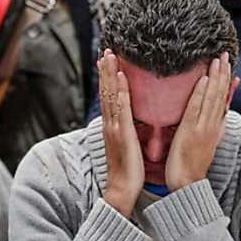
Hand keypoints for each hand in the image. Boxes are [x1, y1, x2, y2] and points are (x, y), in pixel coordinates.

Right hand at [98, 50, 143, 217]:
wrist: (121, 190)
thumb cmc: (128, 172)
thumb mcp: (128, 147)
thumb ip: (130, 132)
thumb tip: (135, 123)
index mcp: (112, 127)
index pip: (109, 97)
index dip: (107, 79)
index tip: (108, 61)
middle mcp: (110, 124)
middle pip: (105, 91)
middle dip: (105, 70)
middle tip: (106, 50)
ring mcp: (114, 127)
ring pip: (110, 94)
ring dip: (109, 73)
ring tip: (109, 55)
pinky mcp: (122, 132)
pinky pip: (121, 107)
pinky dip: (119, 90)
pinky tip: (119, 76)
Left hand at [165, 53, 237, 191]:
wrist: (187, 185)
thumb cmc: (191, 166)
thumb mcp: (206, 143)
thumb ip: (212, 126)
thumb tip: (218, 113)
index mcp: (215, 127)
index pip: (223, 99)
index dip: (226, 80)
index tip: (228, 64)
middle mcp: (212, 125)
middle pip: (220, 95)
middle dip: (223, 73)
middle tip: (225, 53)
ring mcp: (203, 128)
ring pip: (212, 98)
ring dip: (215, 77)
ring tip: (218, 59)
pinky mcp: (191, 132)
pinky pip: (196, 108)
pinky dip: (201, 93)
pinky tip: (203, 79)